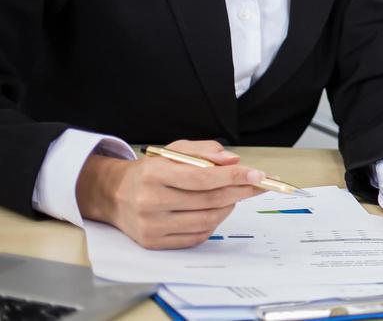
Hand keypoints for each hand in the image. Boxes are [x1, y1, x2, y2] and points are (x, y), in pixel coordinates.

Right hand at [75, 139, 265, 248]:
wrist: (113, 195)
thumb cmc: (150, 170)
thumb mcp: (174, 150)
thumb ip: (204, 151)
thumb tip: (233, 160)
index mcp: (154, 174)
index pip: (202, 178)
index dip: (234, 176)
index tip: (258, 174)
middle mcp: (149, 202)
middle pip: (208, 200)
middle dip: (240, 191)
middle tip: (258, 185)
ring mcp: (151, 226)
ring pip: (206, 220)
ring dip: (229, 207)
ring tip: (234, 195)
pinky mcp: (153, 243)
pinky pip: (196, 236)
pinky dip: (214, 223)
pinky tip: (216, 210)